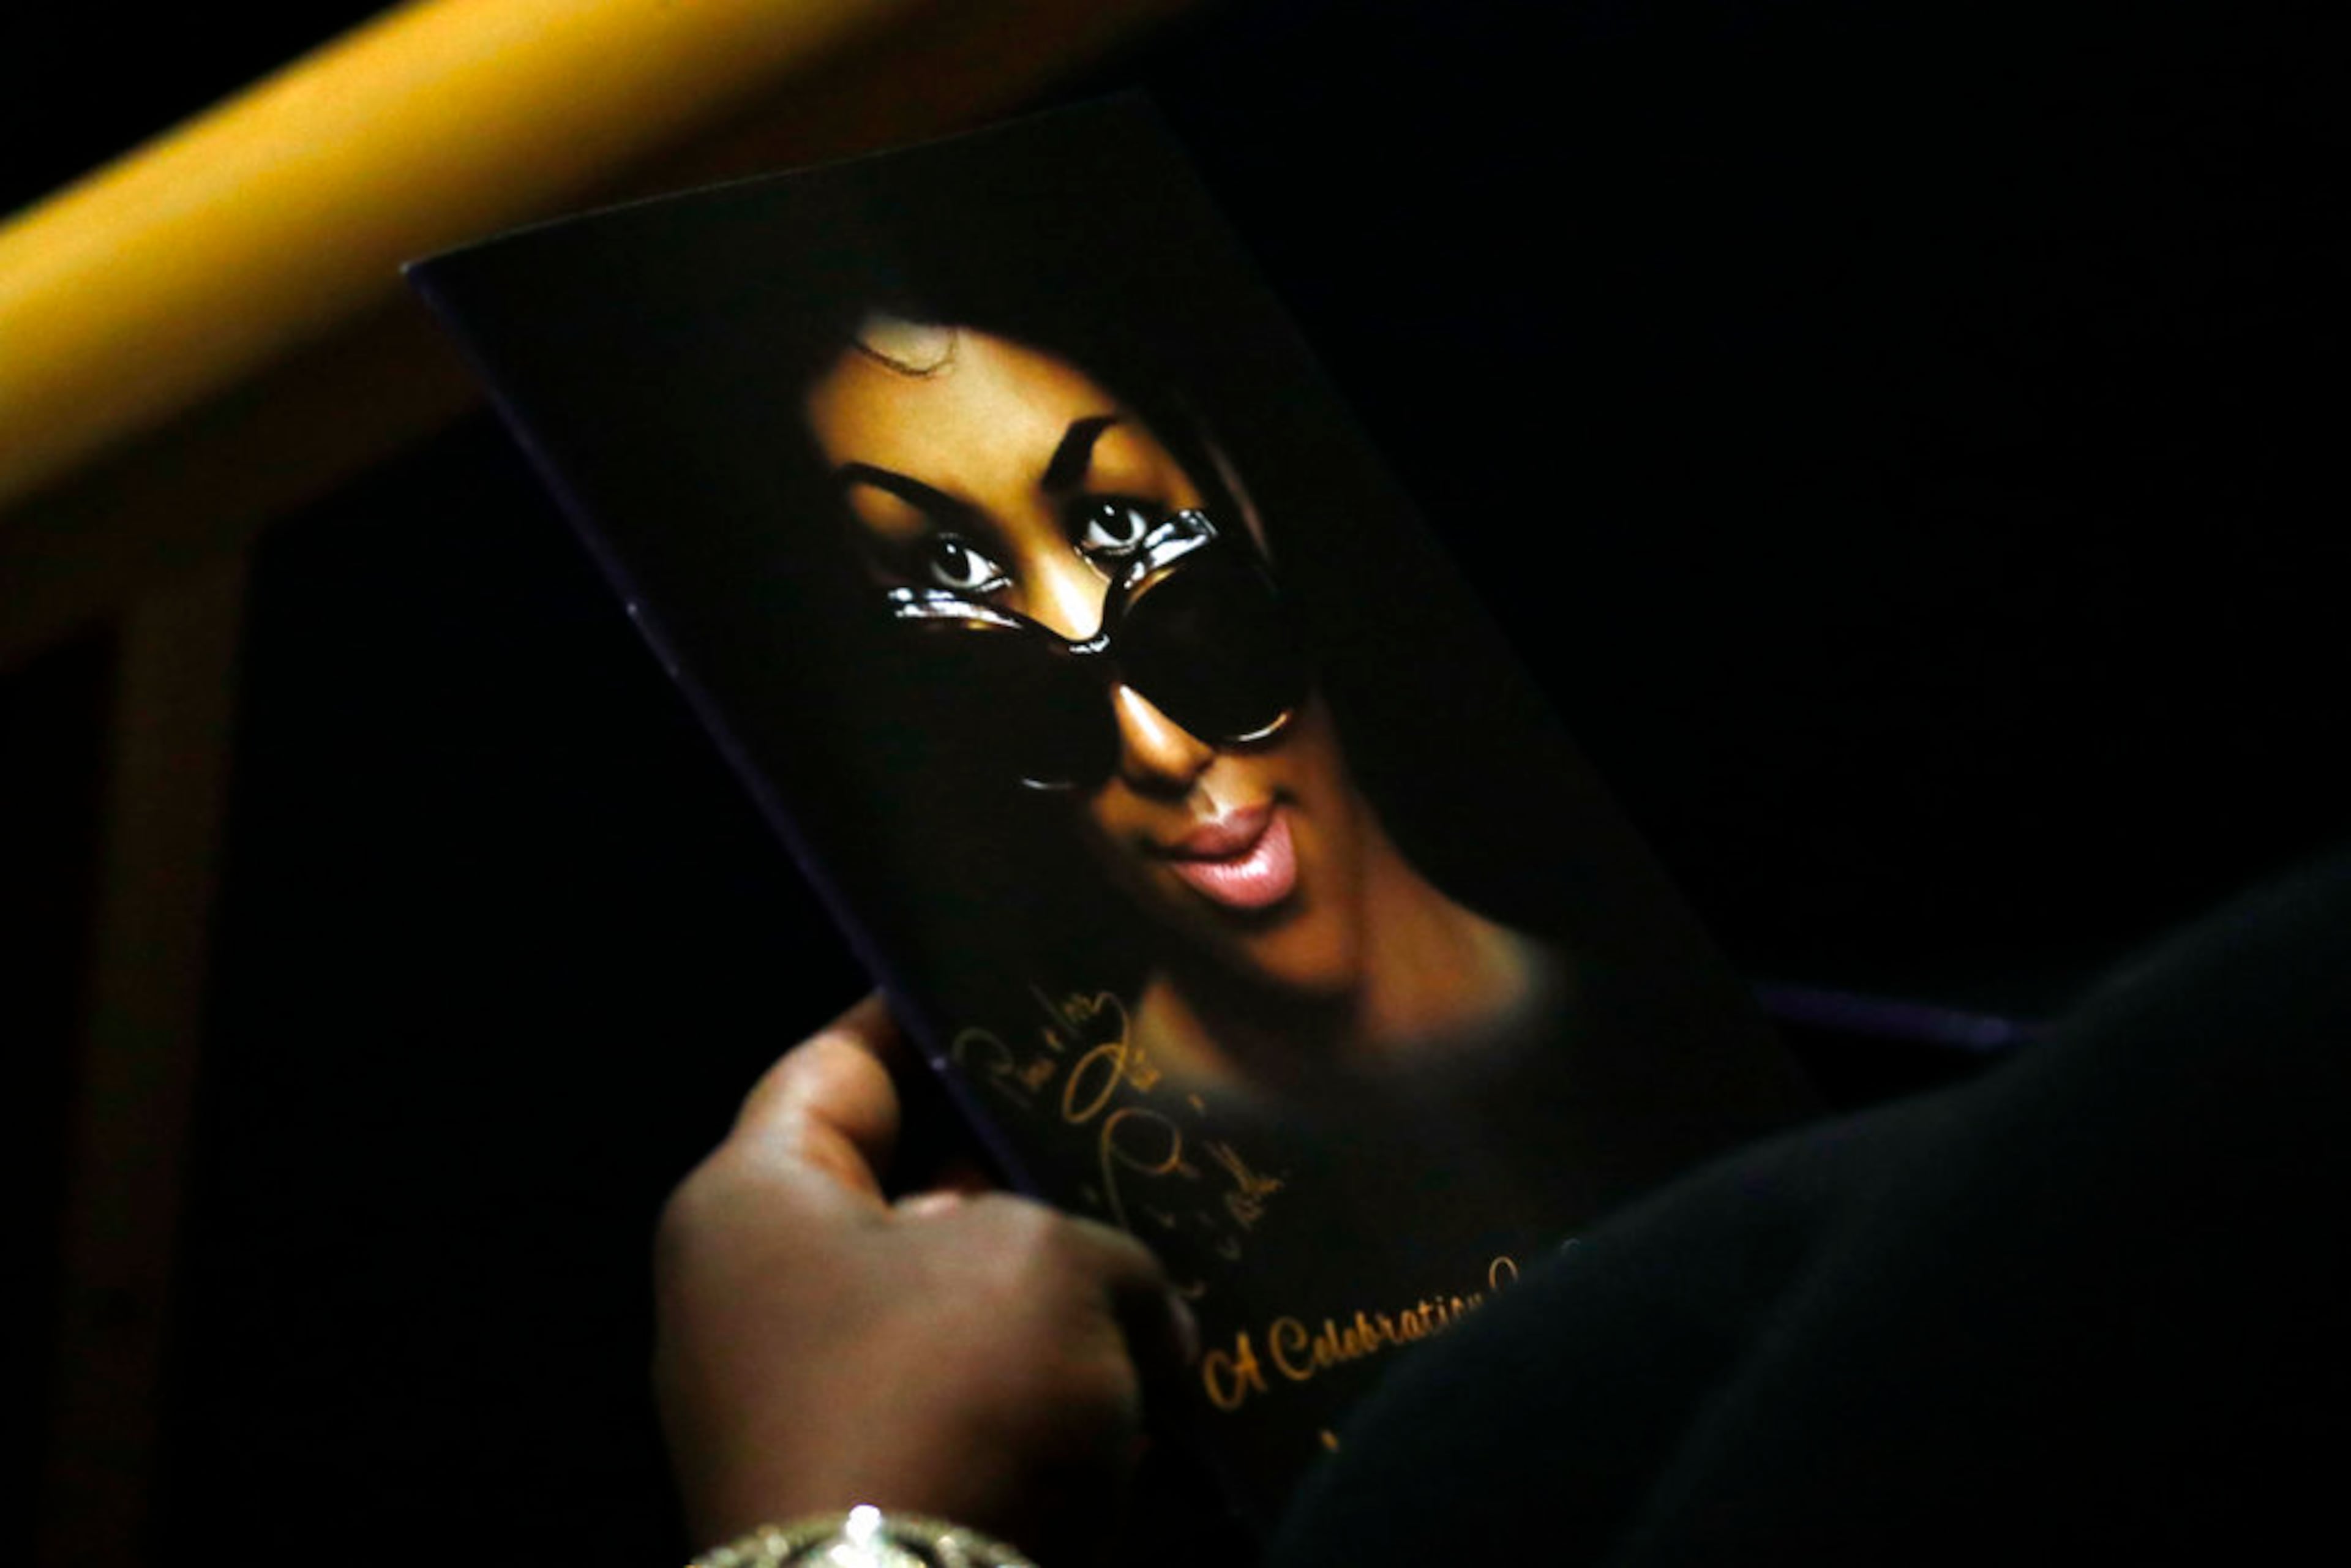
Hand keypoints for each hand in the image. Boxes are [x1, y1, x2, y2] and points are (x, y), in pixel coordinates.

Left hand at [653, 995, 1193, 1564]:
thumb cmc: (945, 1399)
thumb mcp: (1052, 1265)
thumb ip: (1106, 1254)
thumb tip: (1133, 1322)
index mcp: (755, 1208)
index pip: (836, 1068)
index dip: (926, 1016)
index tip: (1011, 983)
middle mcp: (764, 1311)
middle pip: (916, 1204)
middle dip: (1037, 1183)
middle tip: (1144, 1137)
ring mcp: (820, 1424)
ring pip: (972, 1328)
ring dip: (1074, 1314)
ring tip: (1196, 1272)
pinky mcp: (887, 1513)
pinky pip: (995, 1439)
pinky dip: (1078, 1425)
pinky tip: (1186, 1403)